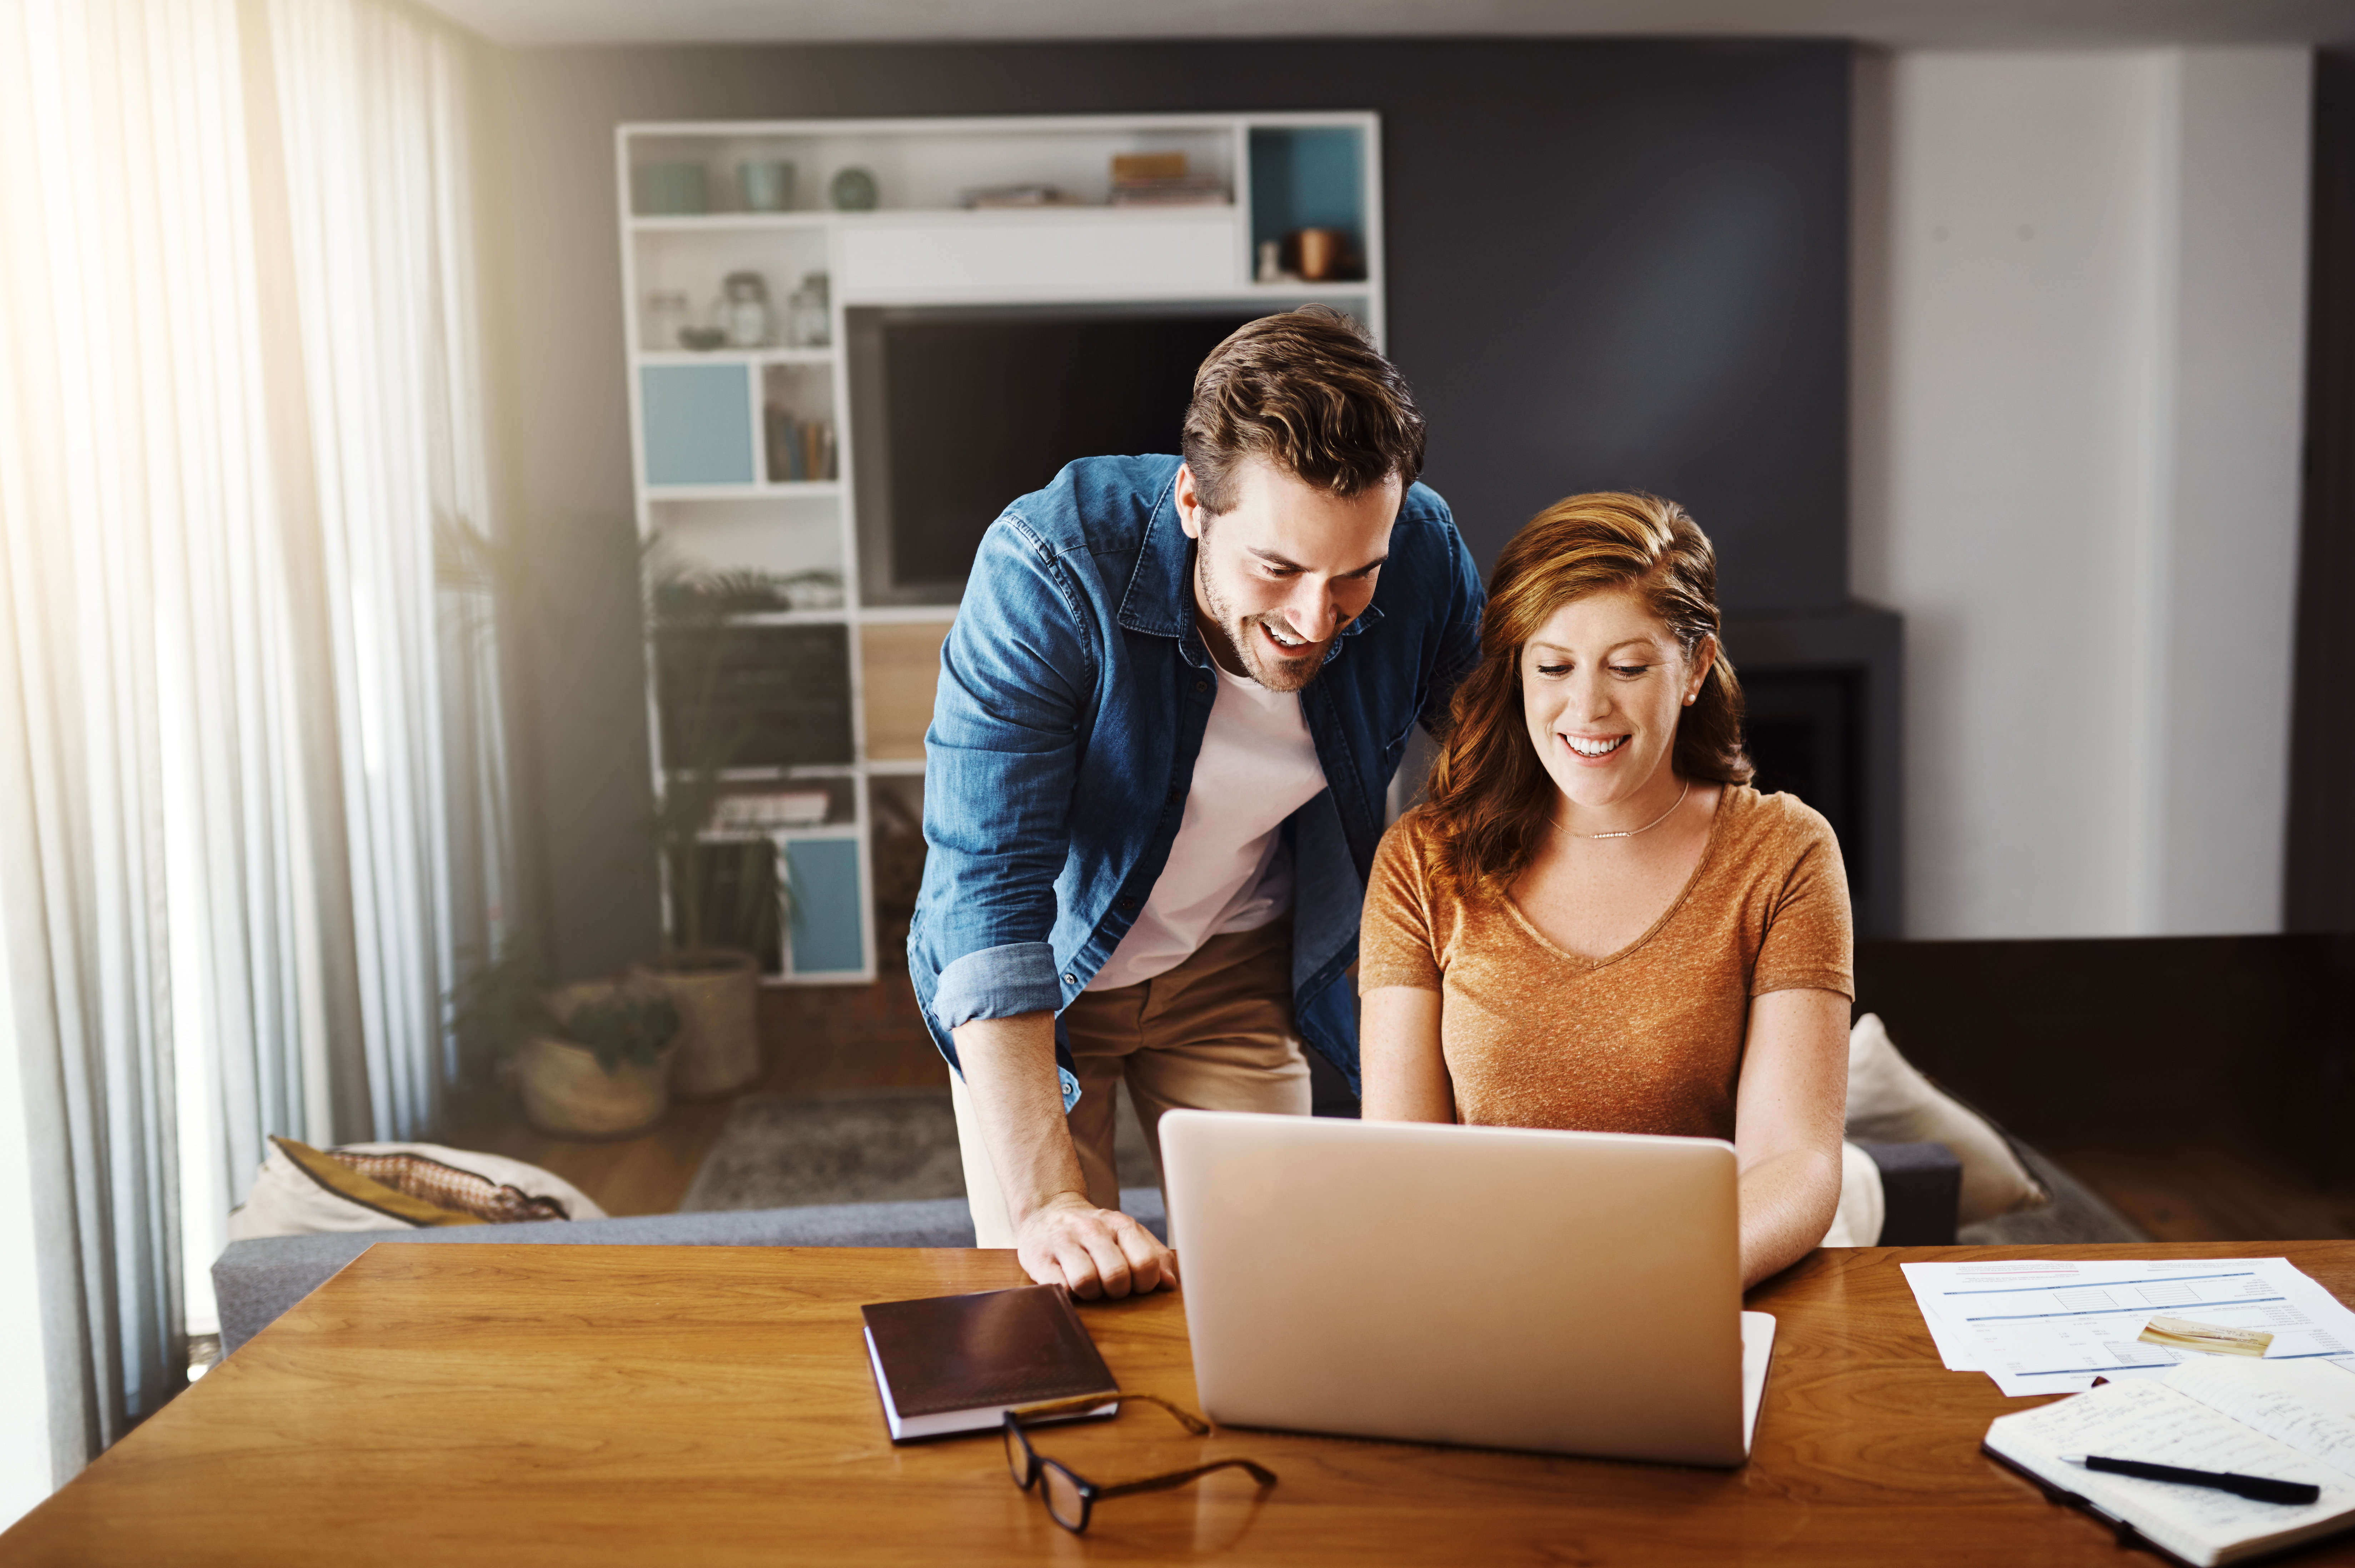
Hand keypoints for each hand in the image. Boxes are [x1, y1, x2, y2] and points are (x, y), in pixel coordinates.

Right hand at [1014, 1192, 1178, 1299]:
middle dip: (1117, 1291)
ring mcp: (1064, 1242)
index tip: (1135, 1284)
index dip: (1145, 1284)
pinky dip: (1069, 1294)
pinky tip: (1069, 1284)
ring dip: (1091, 1294)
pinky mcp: (1039, 1259)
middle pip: (1117, 1276)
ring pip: (1086, 1282)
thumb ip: (1154, 1256)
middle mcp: (1092, 1230)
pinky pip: (1060, 1288)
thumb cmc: (1094, 1232)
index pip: (1146, 1263)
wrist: (1047, 1211)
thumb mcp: (1128, 1235)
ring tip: (1089, 1285)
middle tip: (1109, 1286)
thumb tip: (1170, 1284)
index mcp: (1120, 1225)